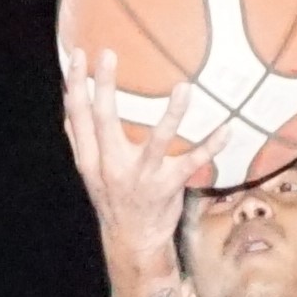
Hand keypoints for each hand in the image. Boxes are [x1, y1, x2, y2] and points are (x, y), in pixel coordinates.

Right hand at [57, 45, 209, 288]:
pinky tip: (227, 129)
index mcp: (91, 159)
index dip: (75, 85)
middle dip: (103, 87)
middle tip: (107, 54)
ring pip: (155, 142)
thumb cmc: (115, 200)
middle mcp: (112, 166)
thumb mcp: (91, 174)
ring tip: (185, 87)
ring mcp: (141, 178)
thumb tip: (69, 113)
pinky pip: (192, 164)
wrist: (134, 242)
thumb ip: (81, 143)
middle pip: (105, 122)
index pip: (78, 117)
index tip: (78, 54)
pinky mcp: (168, 187)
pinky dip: (210, 147)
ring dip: (172, 115)